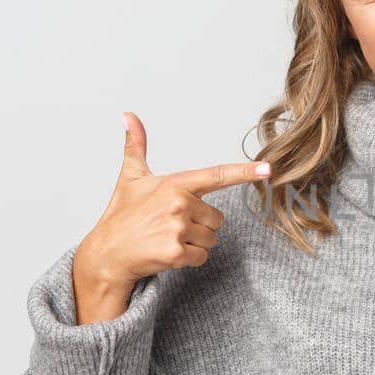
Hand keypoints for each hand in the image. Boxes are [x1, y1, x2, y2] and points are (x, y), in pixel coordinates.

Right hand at [76, 111, 272, 289]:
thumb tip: (128, 115)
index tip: (268, 169)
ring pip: (211, 239)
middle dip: (200, 224)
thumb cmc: (121, 215)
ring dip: (195, 243)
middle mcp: (179, 204)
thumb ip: (136, 145)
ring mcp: (178, 229)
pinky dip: (189, 259)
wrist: (106, 254)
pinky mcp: (176, 253)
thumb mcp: (130, 178)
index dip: (245, 171)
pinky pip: (202, 257)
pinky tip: (167, 254)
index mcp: (175, 184)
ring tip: (167, 238)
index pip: (216, 175)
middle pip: (218, 218)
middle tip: (171, 225)